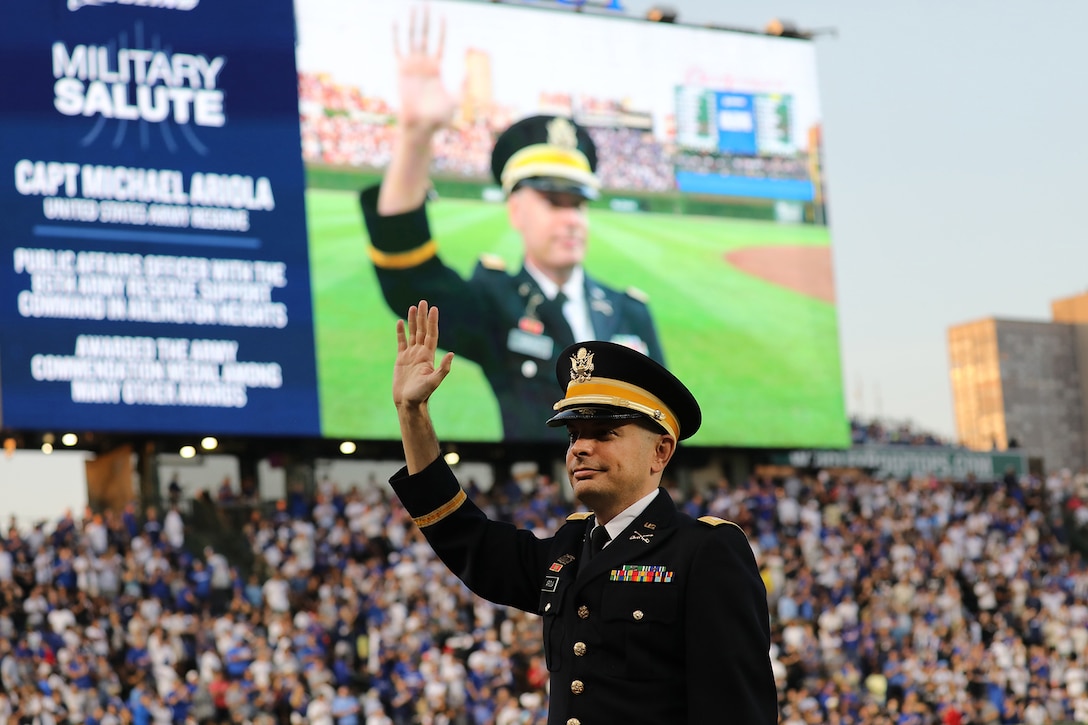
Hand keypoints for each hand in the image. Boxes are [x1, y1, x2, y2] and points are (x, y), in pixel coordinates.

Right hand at [393, 300, 453, 408]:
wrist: (408, 403)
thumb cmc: (421, 394)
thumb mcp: (433, 381)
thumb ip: (443, 368)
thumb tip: (451, 354)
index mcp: (428, 356)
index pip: (431, 334)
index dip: (432, 321)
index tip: (434, 308)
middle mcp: (421, 353)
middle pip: (422, 330)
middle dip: (423, 316)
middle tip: (423, 302)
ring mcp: (411, 356)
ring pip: (412, 334)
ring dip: (413, 321)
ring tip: (413, 307)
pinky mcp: (401, 360)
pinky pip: (401, 342)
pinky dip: (401, 332)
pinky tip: (400, 322)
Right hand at [394, 7, 456, 133]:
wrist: (420, 126)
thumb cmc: (439, 118)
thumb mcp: (455, 100)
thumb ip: (461, 85)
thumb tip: (469, 71)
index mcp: (436, 68)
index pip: (439, 43)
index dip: (441, 29)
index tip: (442, 14)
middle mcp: (423, 63)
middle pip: (425, 35)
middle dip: (426, 20)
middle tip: (425, 3)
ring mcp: (411, 65)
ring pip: (412, 37)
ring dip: (413, 22)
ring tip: (414, 6)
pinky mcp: (400, 69)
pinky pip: (398, 48)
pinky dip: (397, 34)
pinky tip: (397, 20)